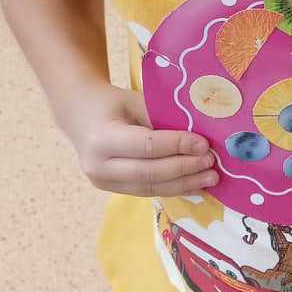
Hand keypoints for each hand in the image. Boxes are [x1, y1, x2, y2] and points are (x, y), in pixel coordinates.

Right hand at [58, 83, 216, 196]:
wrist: (80, 115)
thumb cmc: (111, 103)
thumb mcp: (134, 101)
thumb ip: (161, 117)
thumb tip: (198, 132)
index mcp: (102, 139)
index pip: (147, 146)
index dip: (177, 146)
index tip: (204, 144)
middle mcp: (98, 166)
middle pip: (149, 173)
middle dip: (184, 169)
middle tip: (211, 163)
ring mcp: (102, 182)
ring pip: (150, 188)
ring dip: (183, 184)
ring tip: (210, 178)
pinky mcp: (112, 189)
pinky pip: (147, 191)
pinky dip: (173, 188)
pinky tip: (195, 184)